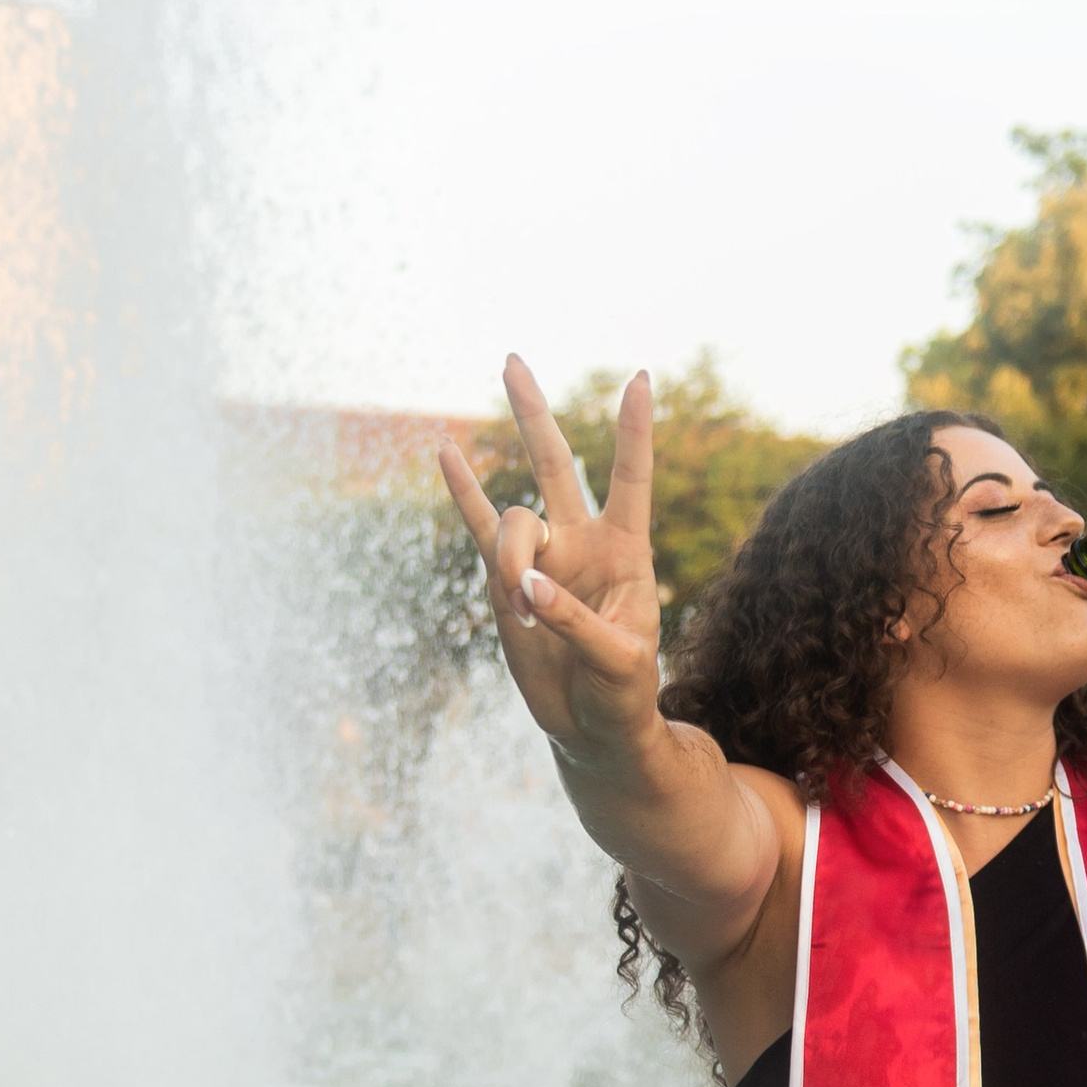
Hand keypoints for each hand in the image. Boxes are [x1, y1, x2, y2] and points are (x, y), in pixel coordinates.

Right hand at [437, 361, 666, 761]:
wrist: (592, 725)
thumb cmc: (623, 692)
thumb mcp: (620, 661)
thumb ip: (577, 620)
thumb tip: (526, 583)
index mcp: (628, 552)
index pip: (631, 479)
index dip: (634, 432)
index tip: (640, 377)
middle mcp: (583, 542)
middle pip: (557, 464)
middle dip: (534, 414)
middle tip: (512, 361)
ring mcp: (542, 557)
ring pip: (513, 524)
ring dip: (511, 561)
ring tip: (526, 614)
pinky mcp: (507, 581)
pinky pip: (479, 528)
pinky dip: (463, 492)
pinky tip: (446, 451)